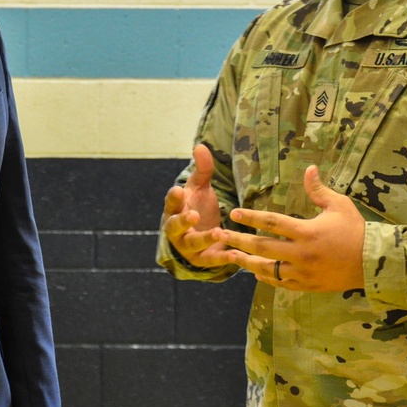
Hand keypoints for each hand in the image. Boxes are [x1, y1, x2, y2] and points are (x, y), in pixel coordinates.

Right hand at [161, 143, 230, 268]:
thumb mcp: (200, 188)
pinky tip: (236, 255)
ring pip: (193, 244)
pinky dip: (222, 258)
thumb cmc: (198, 206)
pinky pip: (211, 260)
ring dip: (205, 239)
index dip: (174, 198)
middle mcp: (177, 229)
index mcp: (175, 209)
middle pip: (175, 226)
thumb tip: (200, 146)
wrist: (201, 235)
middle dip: (183, 221)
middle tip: (193, 215)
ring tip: (219, 232)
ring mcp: (188, 246)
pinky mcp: (202, 259)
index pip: (171, 202)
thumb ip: (202, 170)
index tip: (178, 191)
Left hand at [219, 165, 364, 290]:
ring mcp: (303, 273)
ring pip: (267, 269)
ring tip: (229, 256)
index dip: (250, 218)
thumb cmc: (356, 230)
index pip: (272, 223)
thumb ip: (318, 189)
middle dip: (238, 241)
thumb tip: (308, 168)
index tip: (233, 213)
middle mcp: (302, 254)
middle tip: (219, 235)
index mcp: (308, 232)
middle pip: (262, 247)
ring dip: (246, 262)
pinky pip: (280, 283)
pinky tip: (254, 272)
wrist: (374, 262)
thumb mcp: (339, 205)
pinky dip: (265, 278)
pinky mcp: (307, 285)